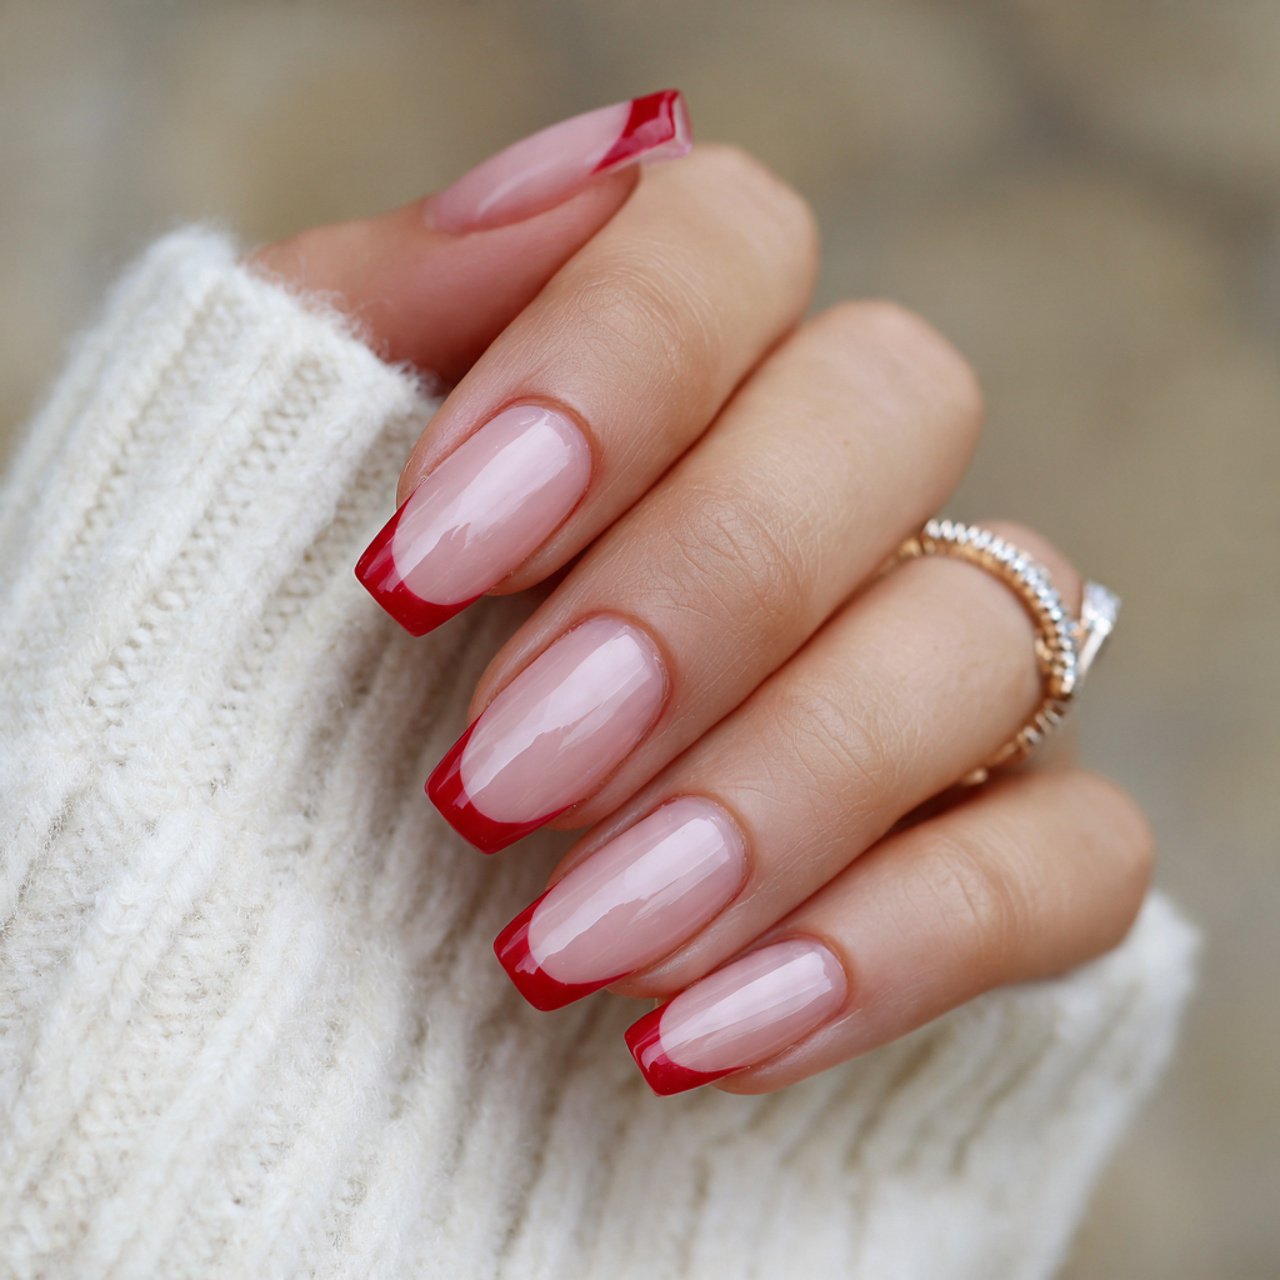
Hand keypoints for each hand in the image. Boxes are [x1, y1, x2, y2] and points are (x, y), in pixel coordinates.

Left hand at [253, 92, 1152, 1095]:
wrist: (271, 971)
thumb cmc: (231, 726)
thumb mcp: (242, 504)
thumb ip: (370, 312)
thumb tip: (595, 163)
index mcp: (647, 377)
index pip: (726, 240)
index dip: (608, 367)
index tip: (421, 564)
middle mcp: (813, 493)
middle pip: (890, 405)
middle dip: (701, 588)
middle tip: (496, 777)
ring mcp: (919, 675)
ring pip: (986, 639)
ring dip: (783, 788)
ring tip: (573, 943)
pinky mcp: (986, 863)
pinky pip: (1069, 862)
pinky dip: (903, 945)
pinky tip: (706, 1035)